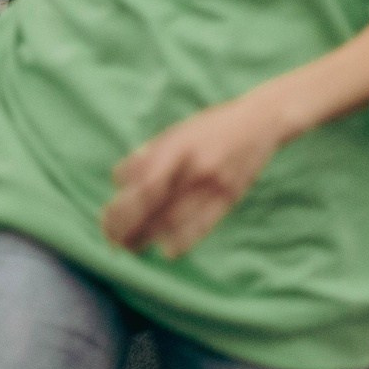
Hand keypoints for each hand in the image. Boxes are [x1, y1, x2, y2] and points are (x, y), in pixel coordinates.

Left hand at [101, 96, 285, 258]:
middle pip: (153, 208)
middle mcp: (194, 166)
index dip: (121, 209)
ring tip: (134, 247)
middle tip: (116, 241)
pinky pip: (203, 226)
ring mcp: (214, 182)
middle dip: (128, 230)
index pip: (141, 186)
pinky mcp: (231, 195)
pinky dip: (181, 242)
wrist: (261, 119)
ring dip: (149, 239)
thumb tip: (120, 183)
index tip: (107, 221)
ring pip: (173, 221)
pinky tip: (167, 249)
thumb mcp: (177, 132)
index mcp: (176, 147)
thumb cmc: (212, 126)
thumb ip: (149, 156)